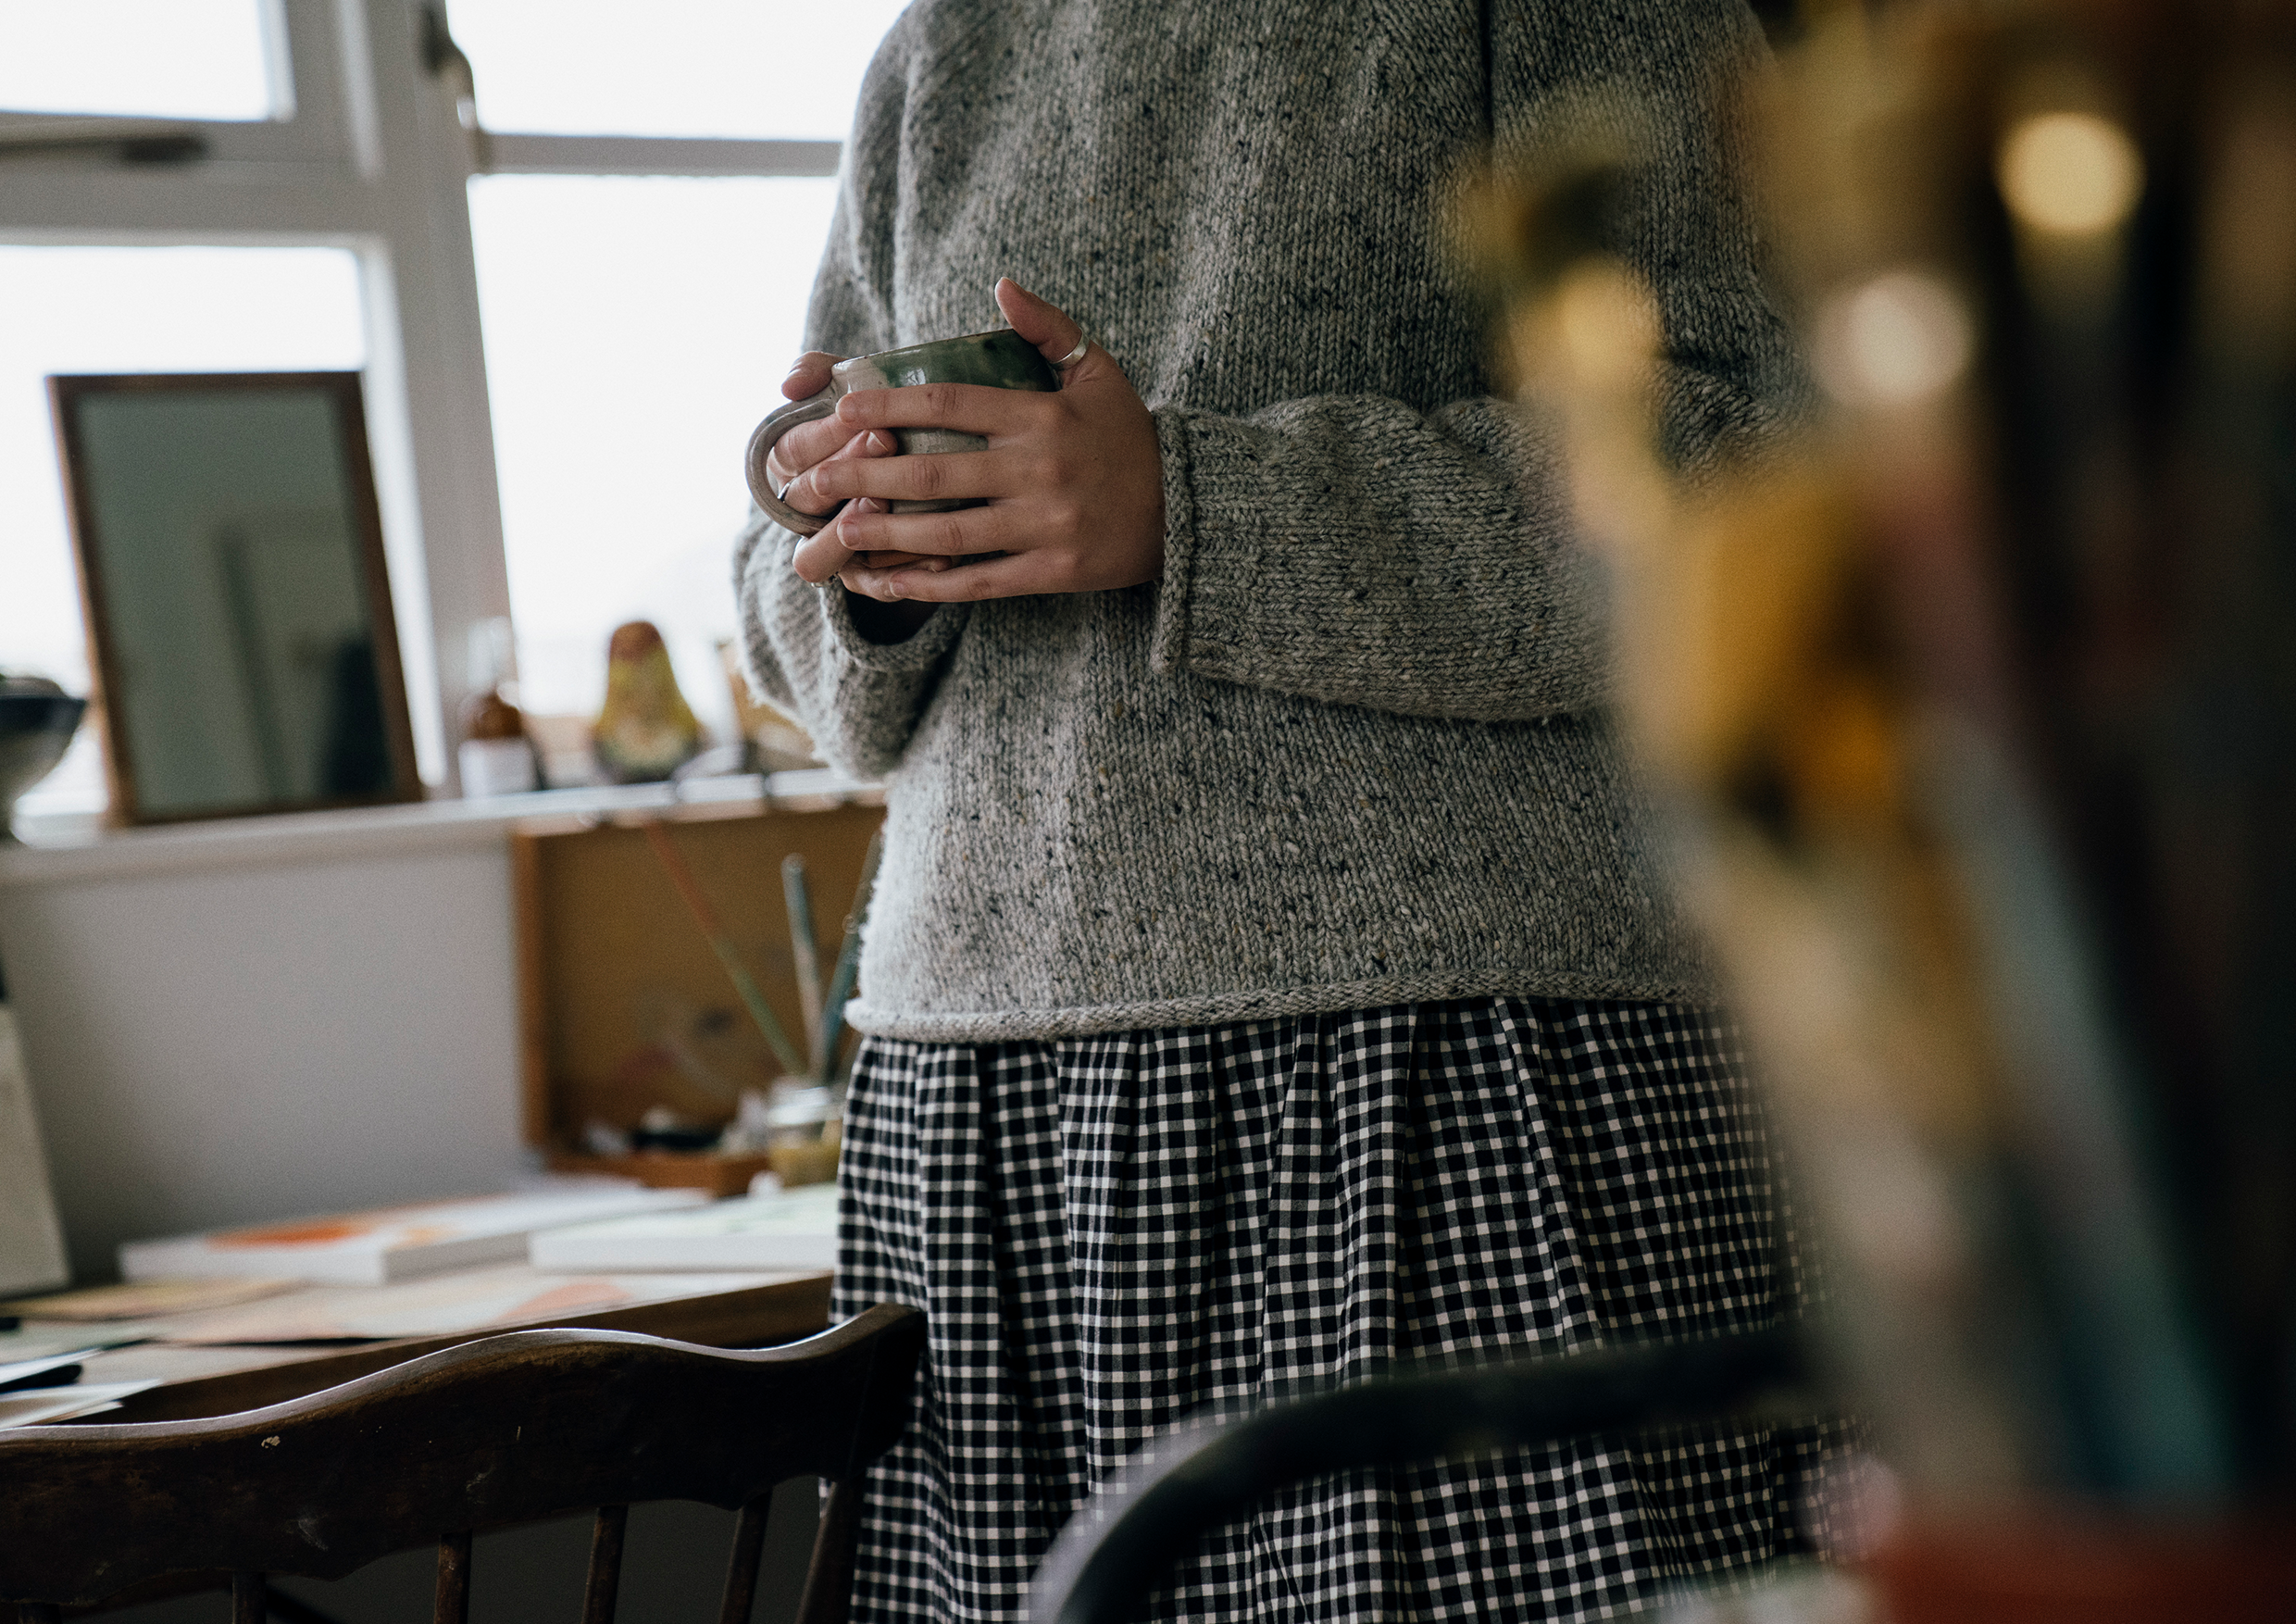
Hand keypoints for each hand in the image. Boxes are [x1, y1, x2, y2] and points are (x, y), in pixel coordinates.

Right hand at [765, 351, 938, 578]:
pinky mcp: (864, 580)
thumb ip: (820, 372)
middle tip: (889, 444)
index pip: (793, 451)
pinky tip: (943, 558)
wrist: (930, 471)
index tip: (873, 420)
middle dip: (847, 472)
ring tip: (891, 504)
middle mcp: (800, 510)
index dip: (828, 435)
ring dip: (851, 531)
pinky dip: (903, 576)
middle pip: (805, 500)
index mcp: (790, 462)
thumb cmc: (881, 419)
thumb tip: (789, 385)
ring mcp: (829, 550)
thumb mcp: (852, 388)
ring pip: (814, 558)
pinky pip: (872, 588)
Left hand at [789, 279, 1165, 602]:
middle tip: (812, 480)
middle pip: (935, 473)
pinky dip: (929, 583)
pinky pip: (979, 581)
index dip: (889, 406)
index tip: (840, 410)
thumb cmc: (1132, 437)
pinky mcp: (1053, 571)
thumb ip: (1049, 328)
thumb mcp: (1100, 372)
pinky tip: (888, 581)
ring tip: (837, 531)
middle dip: (865, 477)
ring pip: (950, 532)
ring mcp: (1046, 525)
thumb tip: (1001, 283)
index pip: (951, 403)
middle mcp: (1040, 469)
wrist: (1188, 511)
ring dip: (886, 533)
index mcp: (1043, 416)